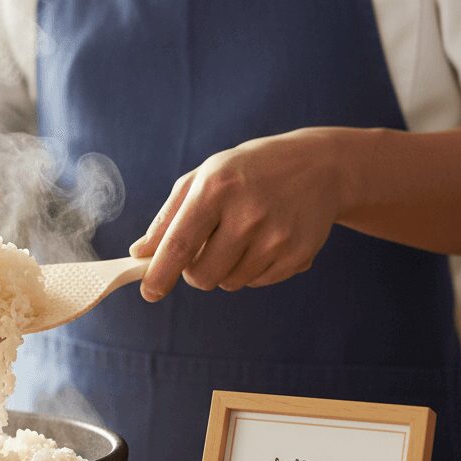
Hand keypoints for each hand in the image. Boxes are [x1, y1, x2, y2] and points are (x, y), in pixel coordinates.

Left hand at [130, 129, 348, 301]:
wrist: (319, 167)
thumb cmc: (248, 171)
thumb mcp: (203, 177)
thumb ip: (168, 217)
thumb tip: (141, 253)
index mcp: (217, 189)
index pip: (180, 244)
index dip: (160, 273)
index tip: (148, 292)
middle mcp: (248, 214)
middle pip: (202, 275)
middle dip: (193, 271)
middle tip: (204, 246)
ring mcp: (276, 238)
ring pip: (228, 283)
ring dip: (224, 268)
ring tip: (241, 234)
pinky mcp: (298, 256)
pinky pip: (256, 282)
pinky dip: (251, 269)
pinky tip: (265, 239)